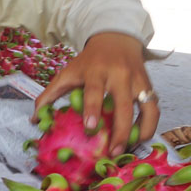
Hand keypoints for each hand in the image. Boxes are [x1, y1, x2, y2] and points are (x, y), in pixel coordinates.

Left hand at [35, 32, 157, 154]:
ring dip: (141, 131)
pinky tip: (141, 138)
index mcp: (96, 71)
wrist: (115, 39)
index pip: (95, 91)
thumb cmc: (88, 61)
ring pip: (146, 107)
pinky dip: (151, 125)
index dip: (92, 109)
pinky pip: (154, 108)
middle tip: (113, 151)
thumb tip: (35, 119)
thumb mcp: (67, 72)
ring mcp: (137, 80)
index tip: (89, 128)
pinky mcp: (149, 85)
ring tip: (130, 148)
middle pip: (123, 105)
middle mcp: (119, 75)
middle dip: (120, 130)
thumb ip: (50, 95)